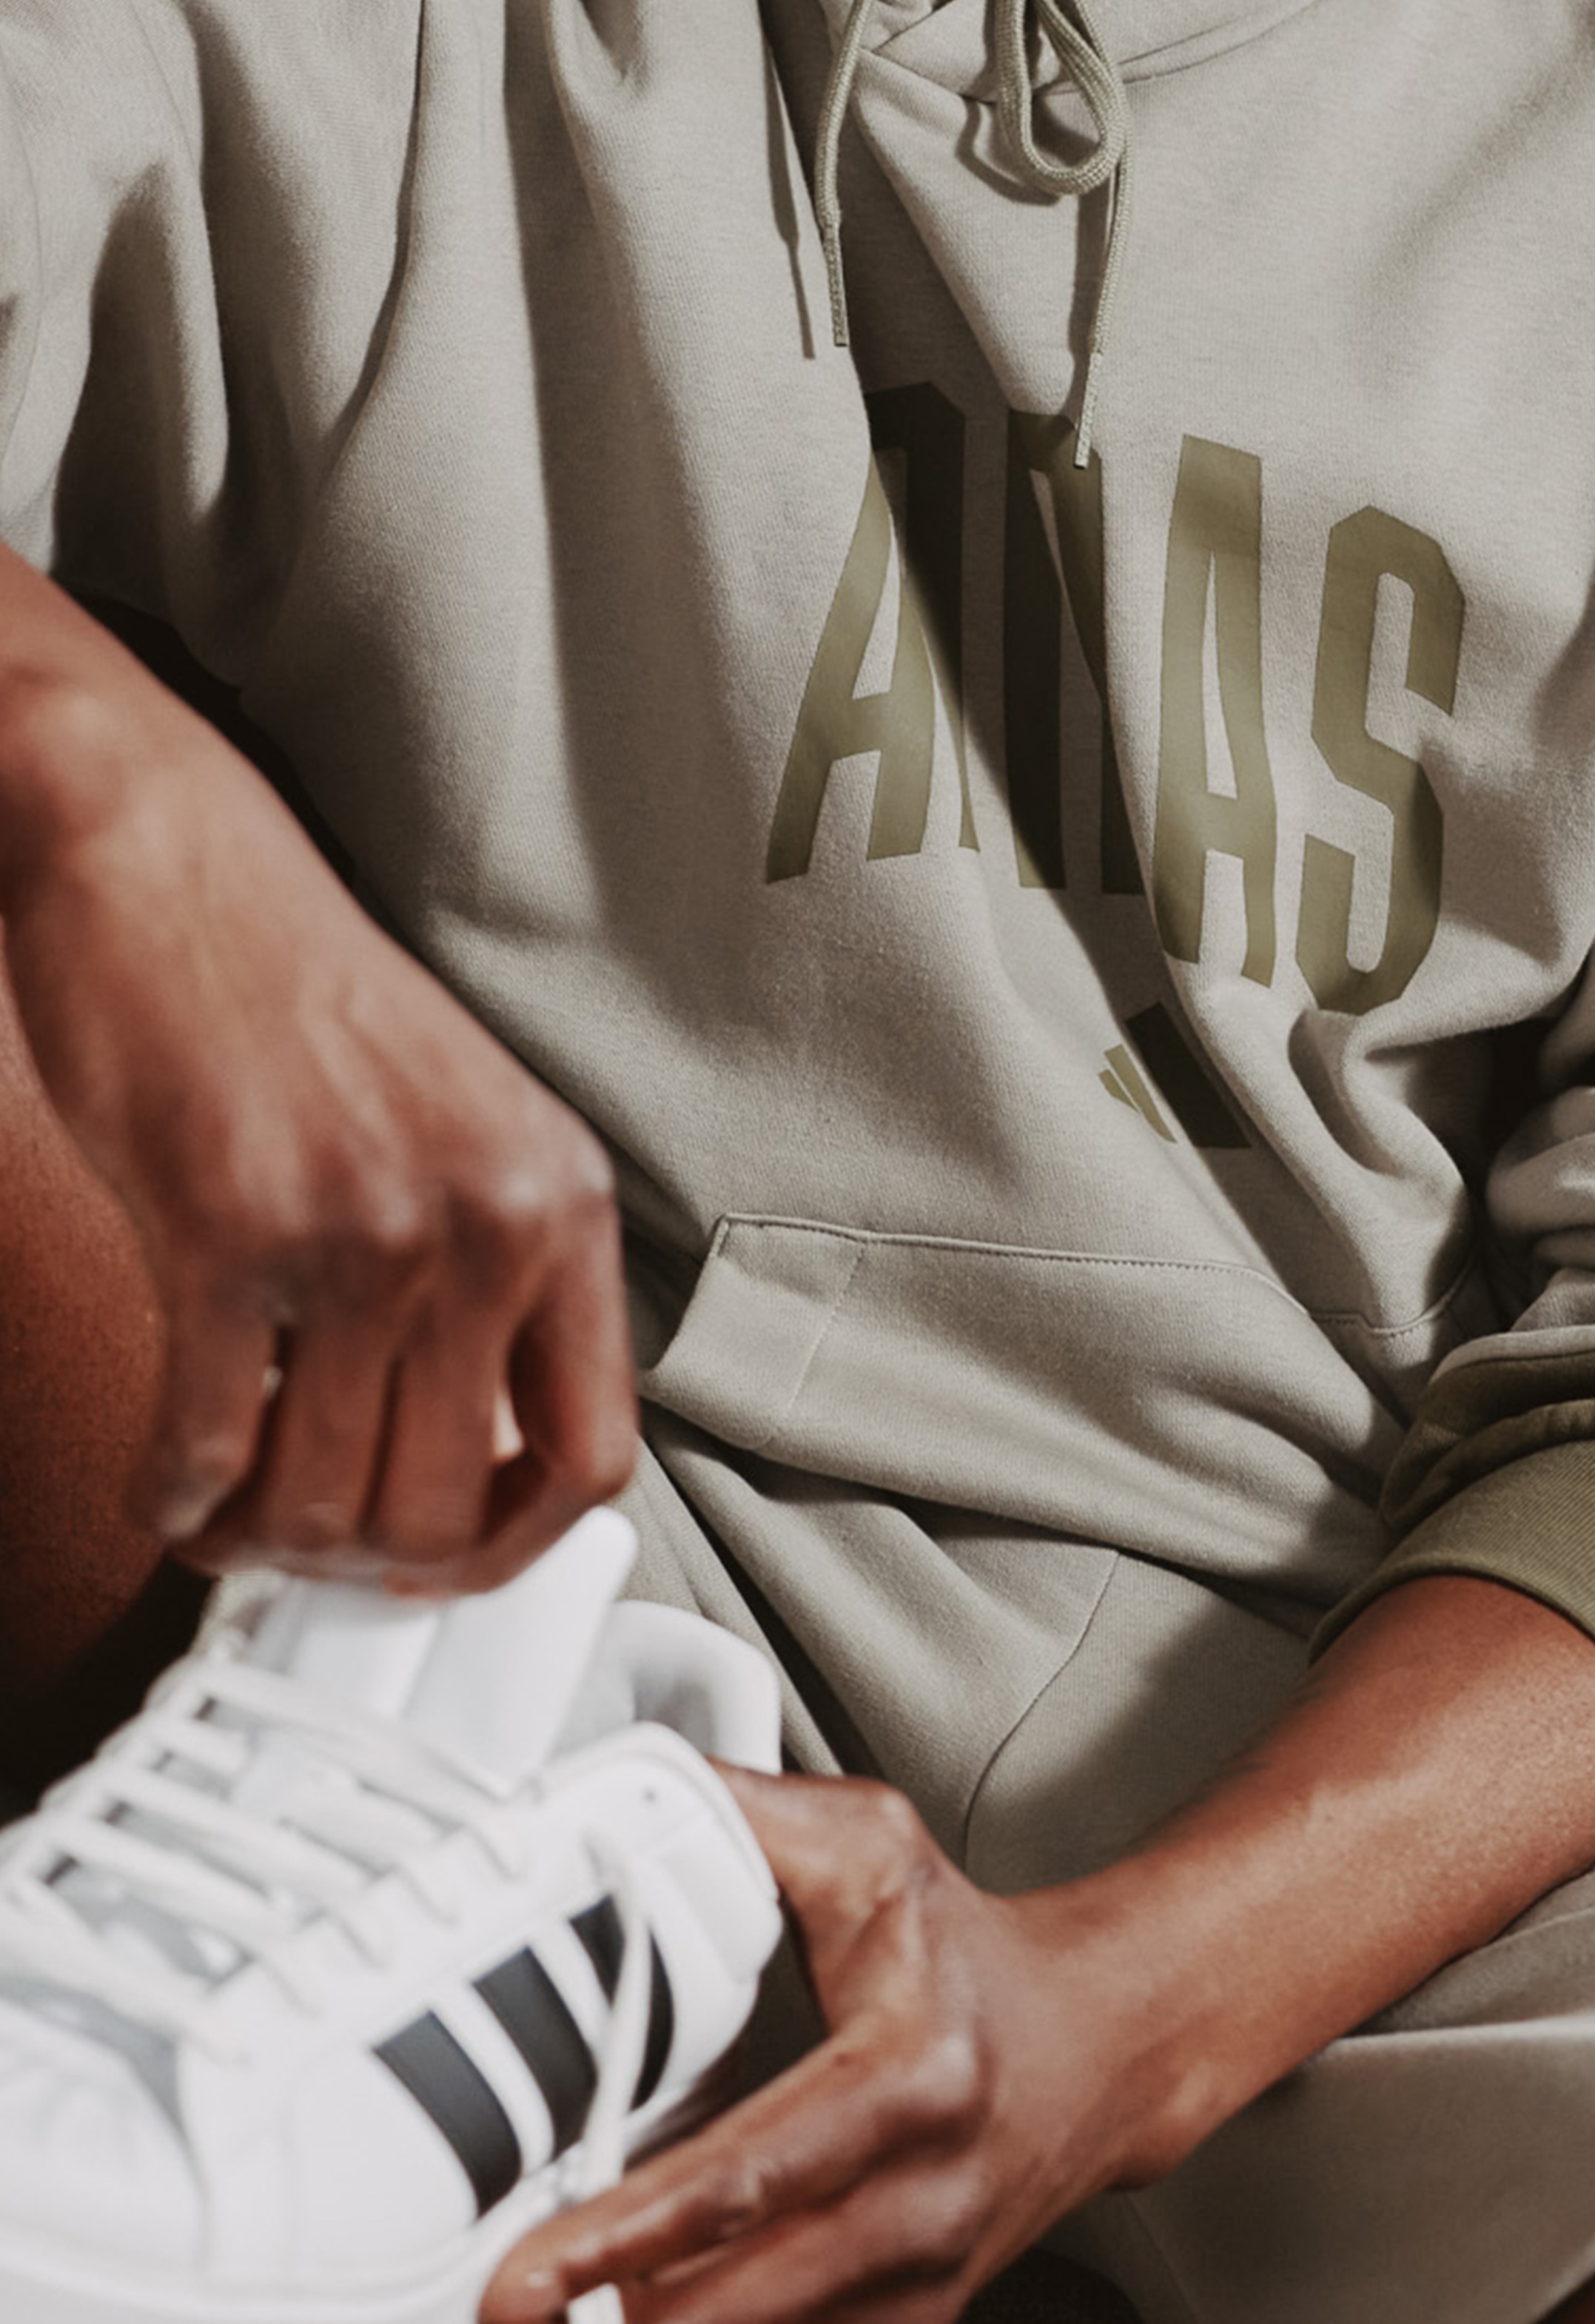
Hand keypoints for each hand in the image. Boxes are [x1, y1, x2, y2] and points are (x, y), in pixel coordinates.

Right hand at [0, 564, 635, 1590]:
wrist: (172, 868)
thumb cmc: (299, 997)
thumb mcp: (465, 1127)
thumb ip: (491, 1275)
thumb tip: (471, 1459)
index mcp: (561, 1200)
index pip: (591, 1455)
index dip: (506, 1549)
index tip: (440, 1561)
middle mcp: (486, 1222)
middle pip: (442, 1509)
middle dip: (359, 1559)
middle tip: (301, 1538)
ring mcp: (363, 1233)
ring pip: (323, 1504)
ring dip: (258, 1537)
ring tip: (227, 1504)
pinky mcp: (231, 1235)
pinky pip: (207, 1454)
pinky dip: (175, 1501)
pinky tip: (169, 1478)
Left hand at [481, 1771, 1175, 2323]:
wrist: (1105, 2044)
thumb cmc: (972, 1954)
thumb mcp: (875, 1854)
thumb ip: (750, 1817)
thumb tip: (630, 1792)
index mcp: (908, 2078)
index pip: (743, 2178)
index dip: (622, 2235)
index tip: (525, 2276)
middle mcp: (919, 2198)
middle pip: (732, 2301)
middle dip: (606, 2316)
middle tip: (501, 2311)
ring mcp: (919, 2281)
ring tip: (562, 2318)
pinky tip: (646, 2313)